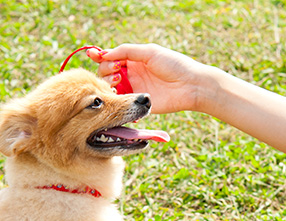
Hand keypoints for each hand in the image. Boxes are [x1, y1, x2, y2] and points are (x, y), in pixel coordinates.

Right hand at [87, 44, 218, 113]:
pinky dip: (115, 100)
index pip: (110, 58)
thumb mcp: (150, 52)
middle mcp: (131, 74)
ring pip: (110, 89)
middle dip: (105, 70)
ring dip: (107, 85)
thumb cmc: (174, 65)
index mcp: (133, 60)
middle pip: (106, 73)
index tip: (94, 56)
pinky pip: (121, 104)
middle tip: (116, 71)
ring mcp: (134, 90)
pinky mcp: (138, 105)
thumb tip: (104, 53)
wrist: (191, 86)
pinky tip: (118, 95)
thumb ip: (126, 51)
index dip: (100, 57)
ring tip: (117, 82)